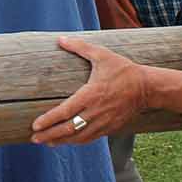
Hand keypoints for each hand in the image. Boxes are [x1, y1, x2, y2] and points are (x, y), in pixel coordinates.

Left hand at [30, 37, 146, 144]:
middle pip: (69, 129)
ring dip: (61, 141)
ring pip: (79, 137)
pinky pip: (91, 138)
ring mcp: (104, 122)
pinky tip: (67, 141)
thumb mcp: (102, 54)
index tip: (35, 125)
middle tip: (34, 138)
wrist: (147, 88)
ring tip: (46, 143)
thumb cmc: (123, 70)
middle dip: (50, 135)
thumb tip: (60, 39)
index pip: (65, 111)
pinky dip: (77, 141)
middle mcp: (96, 111)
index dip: (49, 120)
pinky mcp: (111, 127)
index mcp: (91, 94)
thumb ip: (80, 47)